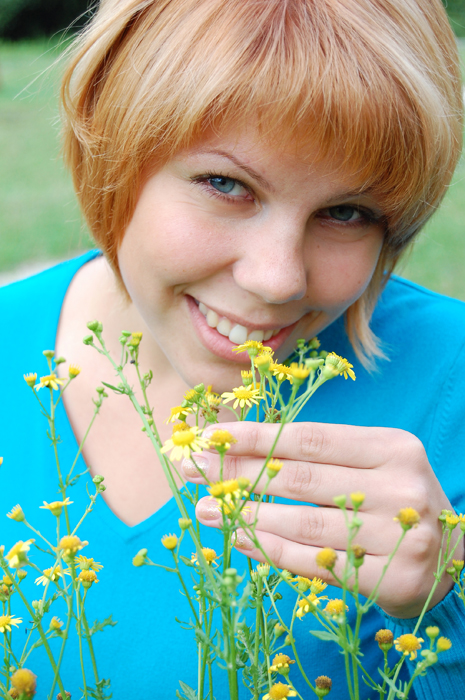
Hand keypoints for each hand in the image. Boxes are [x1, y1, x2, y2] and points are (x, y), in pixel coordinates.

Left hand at [181, 421, 462, 618]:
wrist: (451, 554)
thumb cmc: (392, 499)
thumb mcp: (368, 464)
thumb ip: (316, 458)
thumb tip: (238, 451)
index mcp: (392, 447)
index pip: (308, 438)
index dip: (255, 437)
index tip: (209, 435)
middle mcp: (400, 486)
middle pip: (300, 478)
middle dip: (238, 472)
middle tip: (192, 469)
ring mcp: (401, 535)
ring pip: (304, 523)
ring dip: (246, 515)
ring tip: (207, 508)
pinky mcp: (394, 579)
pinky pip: (316, 563)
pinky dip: (272, 551)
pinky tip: (240, 539)